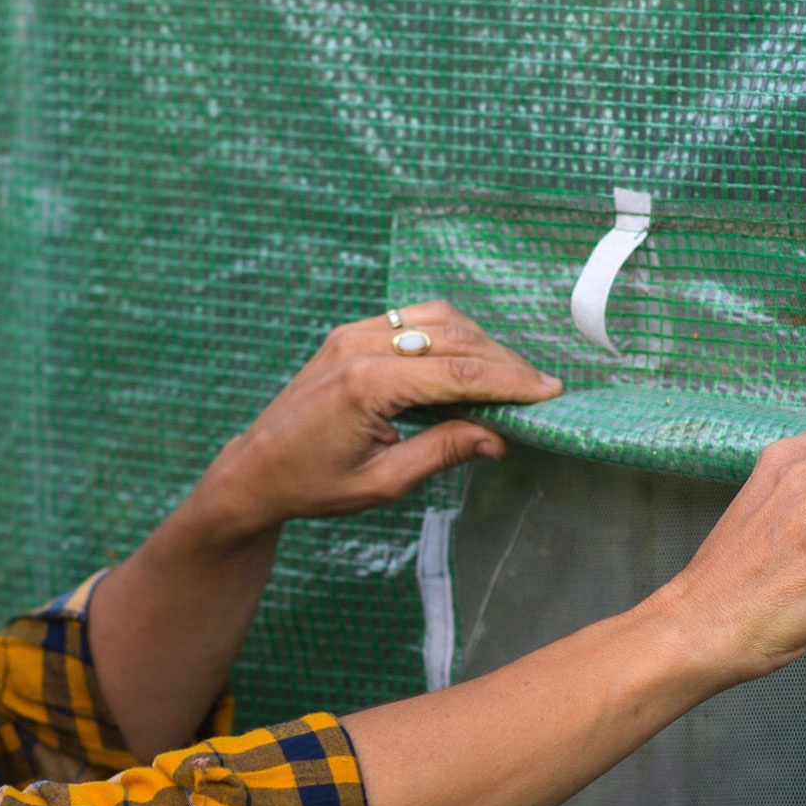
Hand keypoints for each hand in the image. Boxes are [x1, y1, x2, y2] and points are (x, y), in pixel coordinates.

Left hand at [183, 301, 559, 543]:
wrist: (255, 470)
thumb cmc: (312, 486)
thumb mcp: (382, 482)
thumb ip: (441, 453)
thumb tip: (499, 439)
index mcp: (366, 385)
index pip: (457, 372)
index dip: (510, 382)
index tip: (550, 392)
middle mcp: (358, 347)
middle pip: (452, 338)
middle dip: (502, 362)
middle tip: (539, 389)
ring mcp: (350, 333)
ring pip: (435, 319)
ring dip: (479, 343)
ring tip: (508, 378)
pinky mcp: (347, 333)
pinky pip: (409, 318)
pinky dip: (447, 334)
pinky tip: (468, 360)